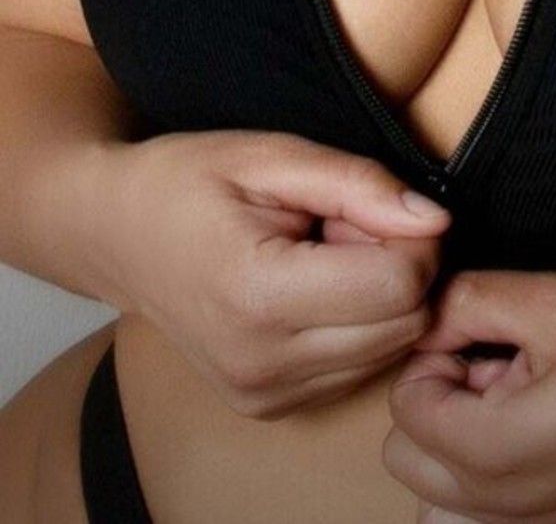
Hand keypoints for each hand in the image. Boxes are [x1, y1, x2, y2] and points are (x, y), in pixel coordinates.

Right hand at [89, 129, 450, 418]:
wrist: (114, 233)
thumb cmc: (187, 182)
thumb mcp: (271, 155)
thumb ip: (359, 184)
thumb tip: (435, 219)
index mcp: (259, 296)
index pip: (399, 285)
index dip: (408, 234)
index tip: (368, 204)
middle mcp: (262, 363)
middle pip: (405, 324)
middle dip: (398, 264)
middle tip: (344, 224)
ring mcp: (263, 395)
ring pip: (390, 350)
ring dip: (379, 297)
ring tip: (323, 252)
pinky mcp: (268, 406)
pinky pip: (358, 369)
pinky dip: (356, 324)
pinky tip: (313, 285)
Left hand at [384, 268, 555, 523]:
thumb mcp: (552, 300)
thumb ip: (470, 301)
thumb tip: (434, 312)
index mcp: (493, 453)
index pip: (405, 405)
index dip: (434, 351)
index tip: (479, 327)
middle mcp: (506, 506)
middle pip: (411, 456)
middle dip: (438, 398)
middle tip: (494, 355)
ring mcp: (539, 523)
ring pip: (446, 488)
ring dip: (461, 435)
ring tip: (521, 385)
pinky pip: (495, 504)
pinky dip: (497, 463)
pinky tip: (548, 414)